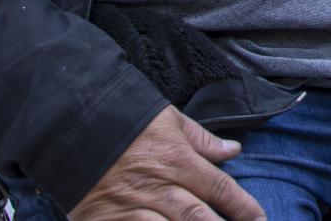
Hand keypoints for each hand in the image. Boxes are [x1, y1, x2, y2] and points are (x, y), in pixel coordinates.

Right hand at [69, 106, 265, 220]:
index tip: (261, 219)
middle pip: (198, 217)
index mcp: (176, 160)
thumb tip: (234, 149)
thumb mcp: (168, 120)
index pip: (219, 188)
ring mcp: (129, 208)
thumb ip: (201, 140)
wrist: (69, 123)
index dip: (243, 207)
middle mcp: (156, 187)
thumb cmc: (124, 120)